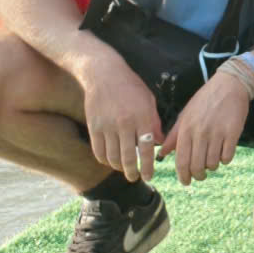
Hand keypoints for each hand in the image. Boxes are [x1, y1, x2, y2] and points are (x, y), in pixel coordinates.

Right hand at [77, 52, 164, 183]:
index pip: (146, 149)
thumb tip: (159, 143)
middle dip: (133, 172)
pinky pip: (99, 151)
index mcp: (142, 117)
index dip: (147, 166)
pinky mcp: (94, 127)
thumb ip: (154, 123)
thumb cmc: (131, 87)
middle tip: (136, 178)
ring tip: (124, 170)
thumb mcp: (149, 101)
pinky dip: (104, 160)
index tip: (149, 176)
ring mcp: (107, 126)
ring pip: (112, 157)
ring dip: (118, 168)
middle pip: (127, 157)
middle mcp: (124, 124)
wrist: (104, 74)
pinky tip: (110, 161)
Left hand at [161, 71, 249, 185]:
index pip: (181, 161)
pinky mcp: (233, 133)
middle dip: (198, 176)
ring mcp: (217, 133)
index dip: (183, 176)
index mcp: (186, 129)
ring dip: (212, 167)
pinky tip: (223, 153)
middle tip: (200, 175)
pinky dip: (225, 159)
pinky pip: (227, 157)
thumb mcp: (186, 114)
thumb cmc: (205, 100)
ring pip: (213, 164)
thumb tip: (162, 153)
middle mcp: (200, 133)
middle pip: (197, 166)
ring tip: (213, 161)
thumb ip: (174, 135)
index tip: (186, 181)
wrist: (230, 84)